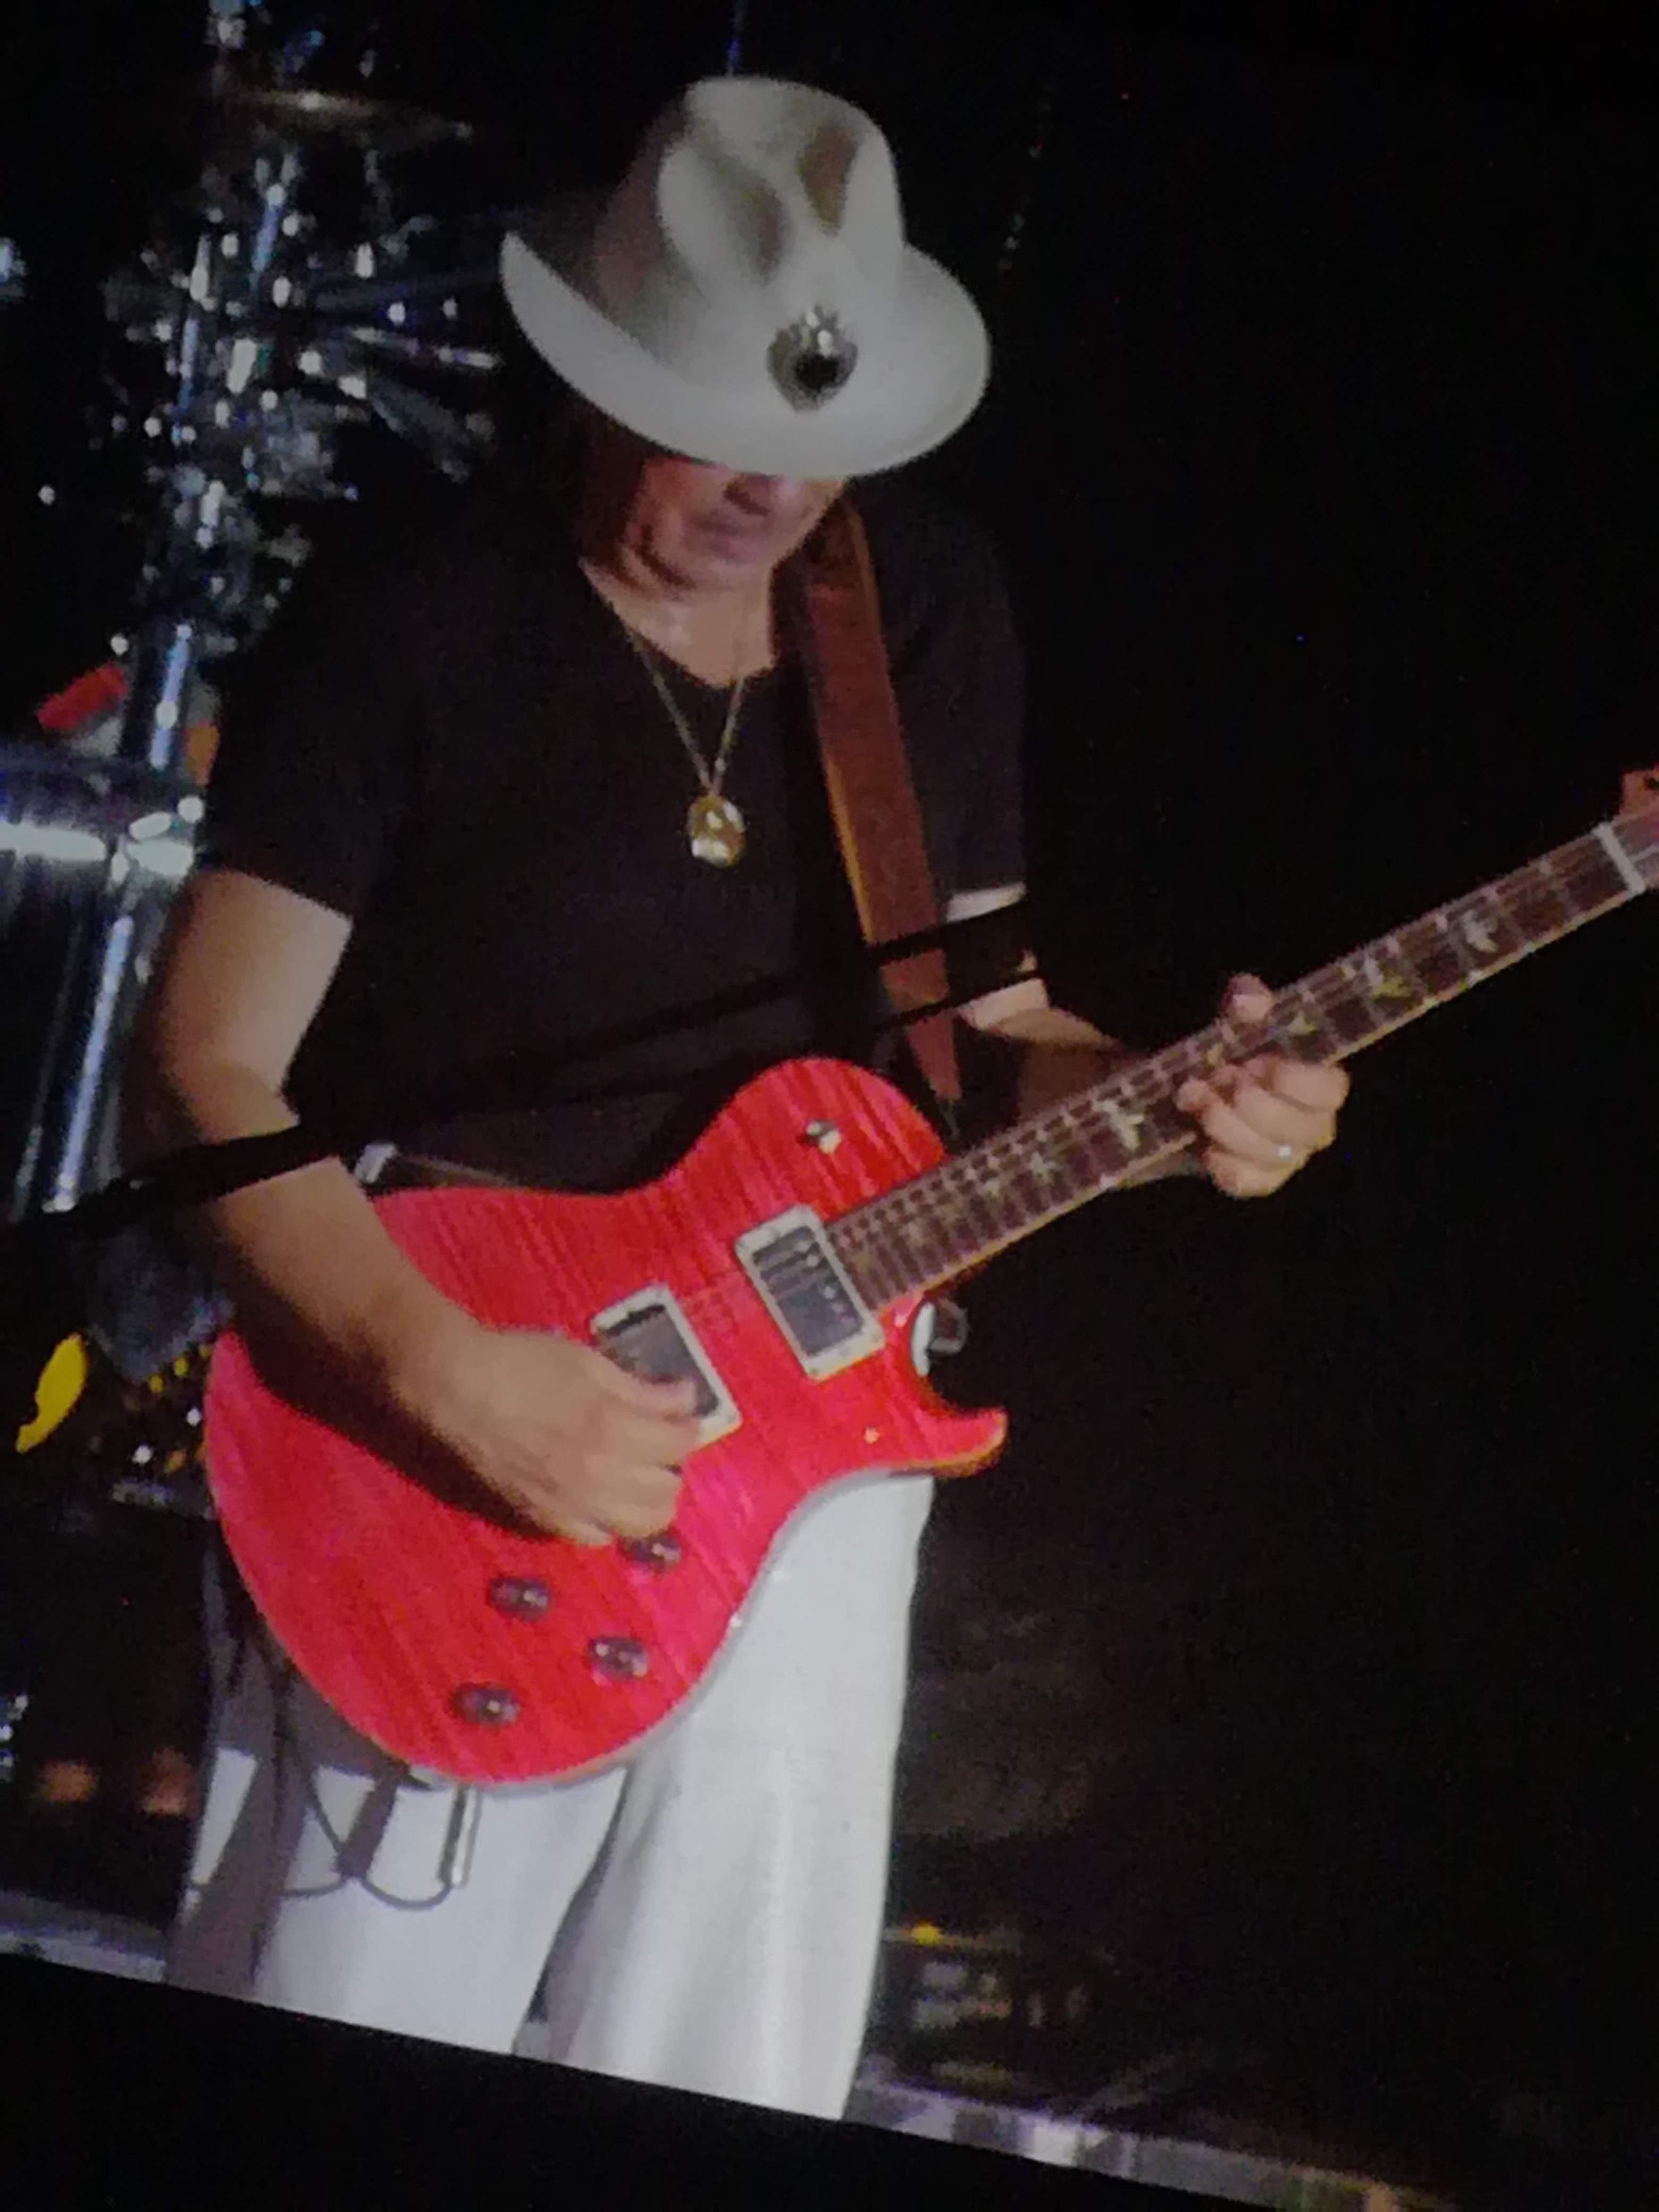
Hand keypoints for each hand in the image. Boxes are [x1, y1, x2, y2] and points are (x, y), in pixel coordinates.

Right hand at [405, 1323, 701, 1544]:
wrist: (457, 1389)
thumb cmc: (522, 1364)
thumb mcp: (588, 1363)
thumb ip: (641, 1389)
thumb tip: (686, 1399)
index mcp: (611, 1428)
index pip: (678, 1444)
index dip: (689, 1426)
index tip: (684, 1413)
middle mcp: (597, 1476)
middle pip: (666, 1493)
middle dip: (674, 1466)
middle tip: (662, 1445)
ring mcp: (570, 1504)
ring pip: (638, 1525)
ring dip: (652, 1500)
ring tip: (643, 1476)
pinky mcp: (542, 1519)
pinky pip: (594, 1538)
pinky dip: (610, 1522)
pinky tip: (606, 1498)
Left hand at [1175, 973, 1349, 1197]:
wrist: (1177, 1096)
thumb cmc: (1221, 1053)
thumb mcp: (1231, 1019)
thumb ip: (1245, 1001)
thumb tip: (1248, 1001)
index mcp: (1317, 1083)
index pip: (1332, 1090)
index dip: (1298, 1081)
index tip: (1256, 1062)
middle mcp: (1310, 1125)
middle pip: (1306, 1130)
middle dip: (1255, 1104)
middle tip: (1218, 1078)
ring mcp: (1285, 1159)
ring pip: (1273, 1156)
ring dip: (1228, 1126)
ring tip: (1193, 1097)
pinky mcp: (1254, 1181)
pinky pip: (1246, 1183)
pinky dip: (1221, 1162)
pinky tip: (1200, 1141)